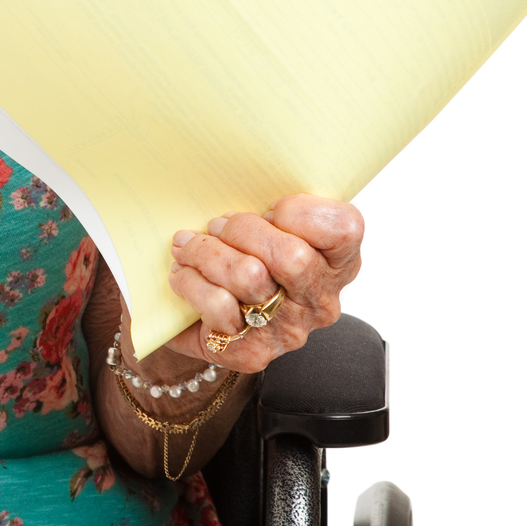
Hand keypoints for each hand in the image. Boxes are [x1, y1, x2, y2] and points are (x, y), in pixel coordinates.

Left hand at [161, 193, 363, 373]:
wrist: (210, 322)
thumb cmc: (244, 258)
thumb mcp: (268, 226)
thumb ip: (270, 207)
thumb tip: (231, 173)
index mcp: (337, 262)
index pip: (345, 229)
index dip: (302, 212)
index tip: (270, 208)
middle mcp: (319, 300)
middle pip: (292, 256)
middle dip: (242, 230)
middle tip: (215, 225)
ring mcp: (288, 330)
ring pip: (251, 277)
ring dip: (209, 253)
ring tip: (188, 246)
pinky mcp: (252, 352)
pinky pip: (219, 307)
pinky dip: (191, 282)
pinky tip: (182, 275)